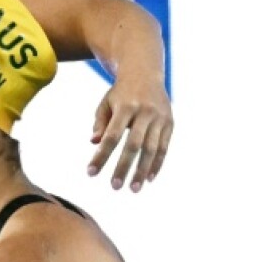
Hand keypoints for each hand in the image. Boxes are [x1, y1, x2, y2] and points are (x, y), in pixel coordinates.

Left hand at [88, 73, 172, 191]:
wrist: (145, 73)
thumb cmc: (120, 93)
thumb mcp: (105, 103)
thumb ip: (100, 123)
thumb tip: (94, 143)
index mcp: (125, 107)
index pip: (112, 136)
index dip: (102, 155)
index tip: (91, 173)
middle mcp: (145, 112)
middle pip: (134, 145)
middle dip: (124, 167)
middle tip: (115, 186)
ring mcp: (160, 118)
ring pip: (152, 149)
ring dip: (142, 171)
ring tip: (133, 188)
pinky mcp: (170, 123)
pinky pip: (164, 147)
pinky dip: (157, 164)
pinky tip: (148, 179)